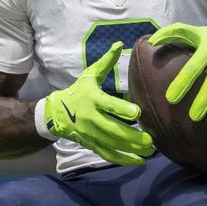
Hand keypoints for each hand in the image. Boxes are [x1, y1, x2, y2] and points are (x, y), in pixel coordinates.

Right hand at [43, 41, 153, 165]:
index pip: (108, 105)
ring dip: (131, 150)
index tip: (137, 112)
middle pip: (113, 130)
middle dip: (132, 136)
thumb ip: (106, 62)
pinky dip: (122, 159)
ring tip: (149, 151)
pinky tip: (138, 161)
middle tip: (150, 139)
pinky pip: (107, 154)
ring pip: (112, 145)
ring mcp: (91, 134)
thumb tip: (119, 44)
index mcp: (93, 99)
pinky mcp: (91, 144)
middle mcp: (92, 118)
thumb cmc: (78, 91)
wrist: (56, 113)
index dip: (122, 109)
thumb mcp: (90, 75)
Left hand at [148, 19, 206, 125]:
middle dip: (184, 83)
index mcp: (203, 37)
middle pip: (196, 66)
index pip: (181, 31)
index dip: (167, 35)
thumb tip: (151, 43)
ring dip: (205, 100)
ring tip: (195, 117)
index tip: (152, 45)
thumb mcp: (199, 33)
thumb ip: (177, 34)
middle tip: (171, 100)